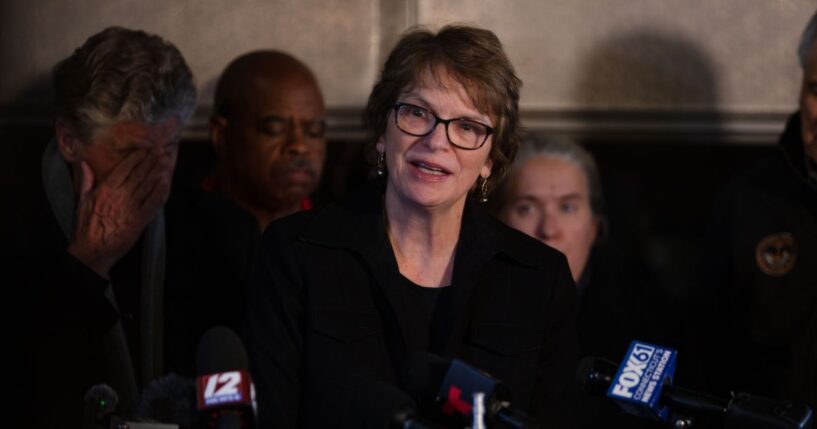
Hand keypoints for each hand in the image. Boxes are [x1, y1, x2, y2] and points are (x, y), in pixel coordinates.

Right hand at [68, 149, 171, 277]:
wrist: (93, 249)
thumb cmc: (87, 226)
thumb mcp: (82, 200)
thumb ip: (86, 180)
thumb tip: (84, 163)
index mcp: (105, 190)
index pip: (124, 169)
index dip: (136, 158)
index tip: (145, 149)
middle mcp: (119, 196)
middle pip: (138, 174)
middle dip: (151, 161)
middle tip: (161, 150)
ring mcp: (130, 208)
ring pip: (147, 186)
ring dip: (157, 172)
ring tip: (165, 161)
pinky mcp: (139, 220)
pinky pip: (152, 204)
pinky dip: (159, 192)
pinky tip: (166, 183)